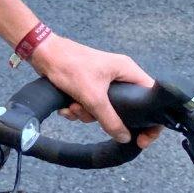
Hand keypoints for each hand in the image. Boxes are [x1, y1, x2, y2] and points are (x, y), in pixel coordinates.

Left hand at [27, 34, 162, 148]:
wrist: (41, 53)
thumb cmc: (70, 67)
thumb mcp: (92, 96)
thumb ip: (110, 119)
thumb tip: (125, 138)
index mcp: (127, 71)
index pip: (151, 98)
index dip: (152, 121)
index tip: (142, 139)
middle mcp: (118, 76)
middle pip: (125, 109)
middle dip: (104, 117)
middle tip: (92, 116)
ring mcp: (102, 81)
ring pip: (103, 110)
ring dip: (86, 113)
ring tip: (72, 106)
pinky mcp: (87, 86)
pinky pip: (89, 106)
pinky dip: (77, 108)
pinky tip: (65, 105)